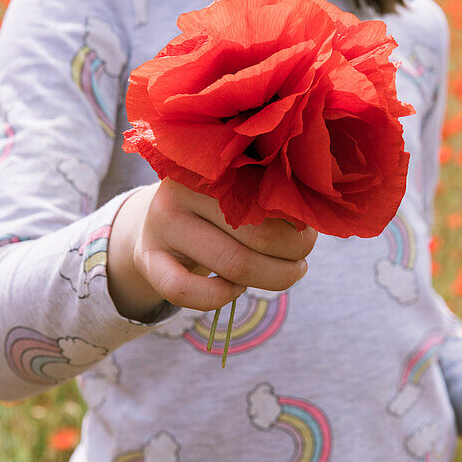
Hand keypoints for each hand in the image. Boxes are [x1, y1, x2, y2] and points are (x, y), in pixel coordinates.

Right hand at [107, 179, 316, 318]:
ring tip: (289, 272)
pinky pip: (185, 290)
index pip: (268, 195)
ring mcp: (161, 224)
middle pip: (258, 235)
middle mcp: (182, 189)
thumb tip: (313, 213)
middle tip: (304, 254)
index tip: (309, 226)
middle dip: (294, 252)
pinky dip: (221, 297)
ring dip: (274, 277)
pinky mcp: (148, 259)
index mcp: (213, 164)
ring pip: (232, 264)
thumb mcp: (237, 186)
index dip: (298, 219)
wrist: (155, 220)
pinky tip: (238, 289)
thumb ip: (268, 192)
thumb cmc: (216, 204)